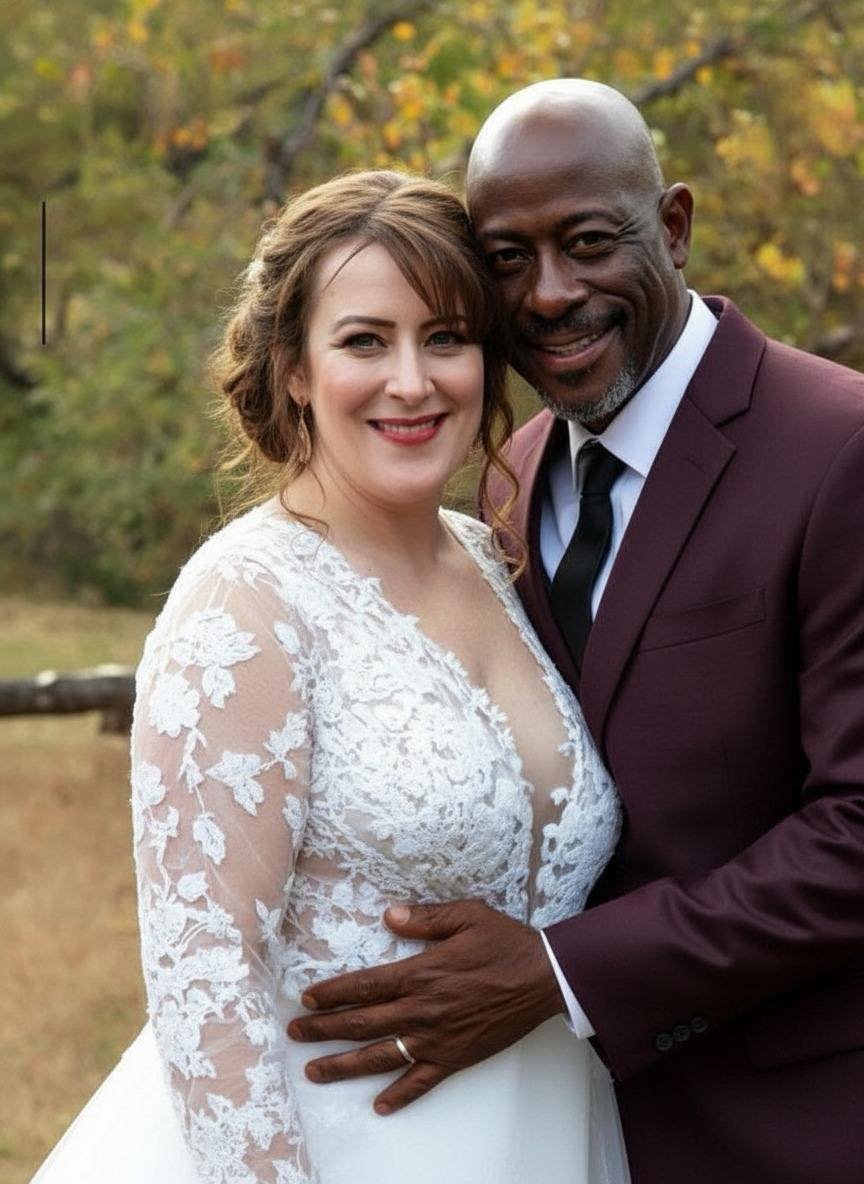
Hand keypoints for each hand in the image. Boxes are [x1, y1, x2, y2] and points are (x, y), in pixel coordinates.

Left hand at [287, 899, 564, 1113]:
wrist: (544, 978)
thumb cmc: (505, 942)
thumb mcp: (466, 915)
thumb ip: (426, 917)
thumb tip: (390, 916)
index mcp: (421, 973)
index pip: (365, 986)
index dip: (333, 993)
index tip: (308, 997)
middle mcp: (423, 1009)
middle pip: (363, 1023)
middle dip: (324, 1029)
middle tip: (295, 1033)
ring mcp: (438, 1038)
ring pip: (381, 1056)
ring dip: (344, 1065)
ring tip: (315, 1072)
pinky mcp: (456, 1058)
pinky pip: (422, 1082)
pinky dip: (399, 1095)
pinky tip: (379, 1105)